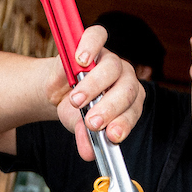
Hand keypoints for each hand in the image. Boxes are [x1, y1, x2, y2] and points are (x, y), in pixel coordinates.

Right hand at [46, 25, 144, 163]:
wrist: (59, 90)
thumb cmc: (75, 109)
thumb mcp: (78, 126)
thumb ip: (85, 138)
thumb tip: (87, 154)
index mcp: (129, 102)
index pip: (133, 111)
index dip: (124, 124)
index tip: (112, 136)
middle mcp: (125, 79)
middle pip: (126, 90)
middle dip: (109, 109)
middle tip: (92, 123)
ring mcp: (111, 59)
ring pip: (112, 68)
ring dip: (94, 86)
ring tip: (77, 101)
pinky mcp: (95, 42)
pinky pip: (97, 37)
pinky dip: (90, 47)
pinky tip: (80, 60)